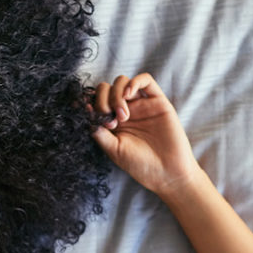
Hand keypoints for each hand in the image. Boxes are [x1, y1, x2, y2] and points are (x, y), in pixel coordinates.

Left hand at [90, 73, 202, 196]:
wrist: (167, 172)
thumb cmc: (139, 164)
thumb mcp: (113, 149)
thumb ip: (99, 131)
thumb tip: (86, 110)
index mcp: (111, 121)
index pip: (96, 101)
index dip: (90, 103)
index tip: (89, 114)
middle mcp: (124, 110)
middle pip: (107, 89)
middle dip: (103, 100)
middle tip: (110, 121)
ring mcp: (140, 105)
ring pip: (122, 82)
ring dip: (116, 94)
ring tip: (122, 116)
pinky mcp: (157, 101)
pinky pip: (146, 80)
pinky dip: (134, 82)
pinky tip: (129, 94)